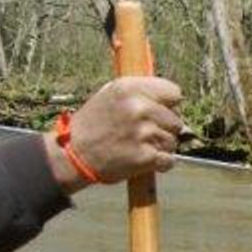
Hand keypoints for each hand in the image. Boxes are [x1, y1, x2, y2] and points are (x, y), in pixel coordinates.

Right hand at [54, 77, 183, 190]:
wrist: (75, 155)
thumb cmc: (94, 124)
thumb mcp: (110, 95)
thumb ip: (140, 91)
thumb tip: (170, 93)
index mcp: (129, 88)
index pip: (174, 92)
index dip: (168, 104)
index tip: (159, 111)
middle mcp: (138, 108)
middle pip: (176, 120)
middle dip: (164, 129)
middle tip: (142, 134)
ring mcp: (143, 133)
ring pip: (172, 141)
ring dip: (160, 147)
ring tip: (137, 146)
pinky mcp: (146, 156)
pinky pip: (169, 160)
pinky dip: (159, 163)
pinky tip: (142, 159)